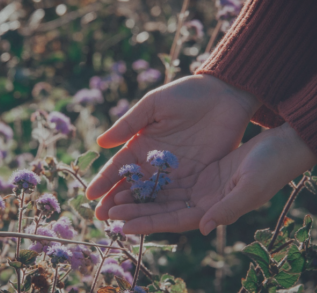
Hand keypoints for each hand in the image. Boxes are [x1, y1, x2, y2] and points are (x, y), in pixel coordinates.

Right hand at [86, 75, 260, 220]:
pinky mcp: (196, 179)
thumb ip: (129, 123)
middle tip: (101, 217)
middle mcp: (155, 163)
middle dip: (115, 202)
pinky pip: (177, 197)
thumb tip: (101, 143)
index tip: (91, 195)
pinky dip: (163, 209)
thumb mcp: (154, 104)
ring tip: (120, 222)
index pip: (119, 167)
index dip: (105, 181)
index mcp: (141, 144)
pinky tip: (151, 220)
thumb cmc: (187, 94)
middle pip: (132, 187)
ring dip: (136, 210)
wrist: (225, 95)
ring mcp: (175, 173)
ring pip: (152, 196)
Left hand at [107, 123, 316, 234]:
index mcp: (215, 210)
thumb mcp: (251, 186)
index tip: (121, 225)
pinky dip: (154, 178)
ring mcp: (203, 187)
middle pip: (163, 210)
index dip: (147, 224)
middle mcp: (205, 203)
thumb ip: (228, 208)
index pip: (174, 221)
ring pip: (164, 194)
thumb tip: (204, 228)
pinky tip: (135, 176)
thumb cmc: (273, 166)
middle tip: (106, 211)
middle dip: (135, 211)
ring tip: (113, 195)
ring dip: (140, 195)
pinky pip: (172, 177)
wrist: (285, 145)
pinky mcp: (204, 171)